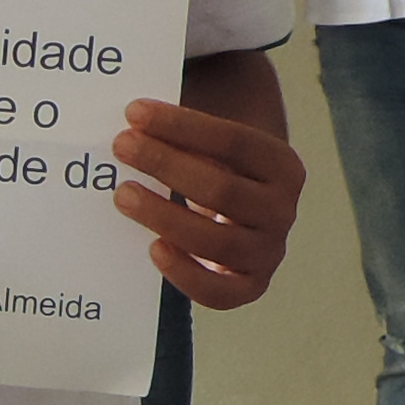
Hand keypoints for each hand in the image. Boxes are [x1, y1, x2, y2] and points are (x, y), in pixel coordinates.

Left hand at [113, 97, 303, 307]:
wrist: (239, 209)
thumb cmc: (215, 164)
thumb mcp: (213, 136)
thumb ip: (190, 118)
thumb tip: (138, 111)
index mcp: (283, 165)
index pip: (233, 142)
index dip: (182, 126)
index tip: (135, 112)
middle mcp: (283, 210)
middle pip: (222, 190)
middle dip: (166, 164)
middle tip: (121, 146)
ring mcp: (268, 252)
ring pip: (216, 242)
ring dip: (164, 216)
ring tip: (122, 194)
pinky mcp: (249, 285)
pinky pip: (220, 293)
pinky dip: (185, 275)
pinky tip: (153, 249)